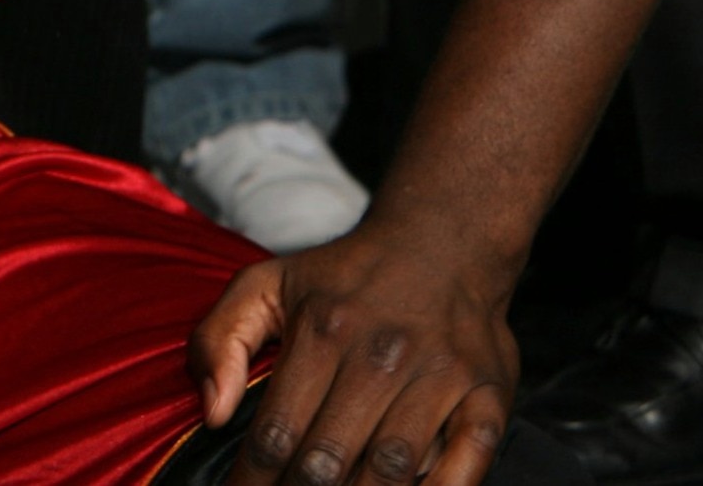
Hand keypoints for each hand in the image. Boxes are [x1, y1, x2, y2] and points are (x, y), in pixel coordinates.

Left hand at [192, 226, 520, 485]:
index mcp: (321, 330)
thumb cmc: (343, 276)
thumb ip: (218, 340)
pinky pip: (467, 463)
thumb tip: (213, 414)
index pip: (276, 431)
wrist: (443, 240)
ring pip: (391, 468)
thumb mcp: (264, 284)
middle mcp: (381, 355)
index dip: (253, 478)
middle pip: (330, 458)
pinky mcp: (489, 395)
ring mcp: (440, 377)